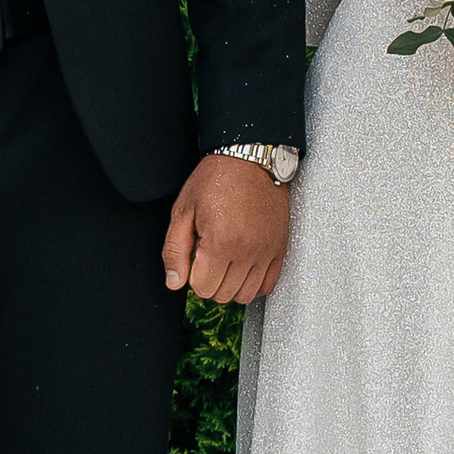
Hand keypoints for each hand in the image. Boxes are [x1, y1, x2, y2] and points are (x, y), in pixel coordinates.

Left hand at [163, 152, 290, 304]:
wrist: (250, 158)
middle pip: (223, 294)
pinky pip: (268, 285)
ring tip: (225, 263)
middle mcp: (246, 250)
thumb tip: (174, 282)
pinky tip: (243, 268)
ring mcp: (266, 251)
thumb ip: (175, 250)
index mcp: (219, 241)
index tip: (195, 257)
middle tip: (208, 257)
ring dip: (230, 285)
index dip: (192, 276)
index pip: (202, 288)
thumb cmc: (215, 179)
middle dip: (210, 281)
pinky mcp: (279, 248)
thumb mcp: (183, 210)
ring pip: (245, 295)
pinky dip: (253, 284)